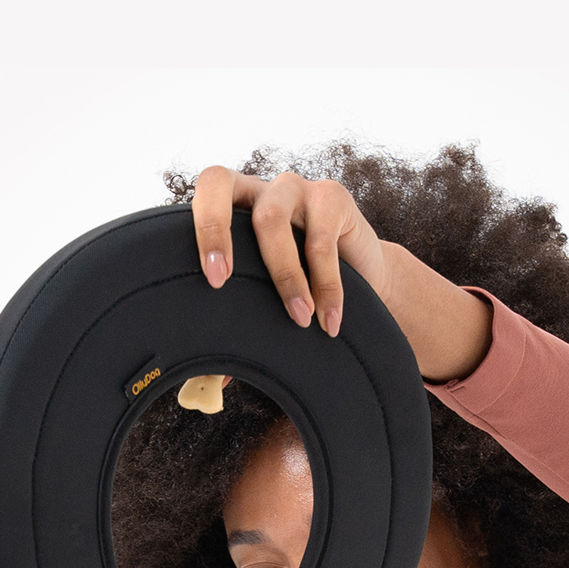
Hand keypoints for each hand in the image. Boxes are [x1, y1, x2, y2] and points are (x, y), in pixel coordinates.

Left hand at [188, 163, 491, 383]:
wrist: (367, 280)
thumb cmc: (304, 291)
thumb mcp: (266, 303)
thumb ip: (240, 329)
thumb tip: (211, 382)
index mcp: (230, 206)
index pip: (204, 193)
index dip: (201, 228)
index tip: (212, 279)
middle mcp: (257, 189)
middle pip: (220, 185)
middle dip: (213, 232)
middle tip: (218, 280)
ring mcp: (295, 188)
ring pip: (272, 221)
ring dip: (283, 278)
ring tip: (299, 321)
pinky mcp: (334, 197)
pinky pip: (322, 243)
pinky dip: (326, 288)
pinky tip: (330, 322)